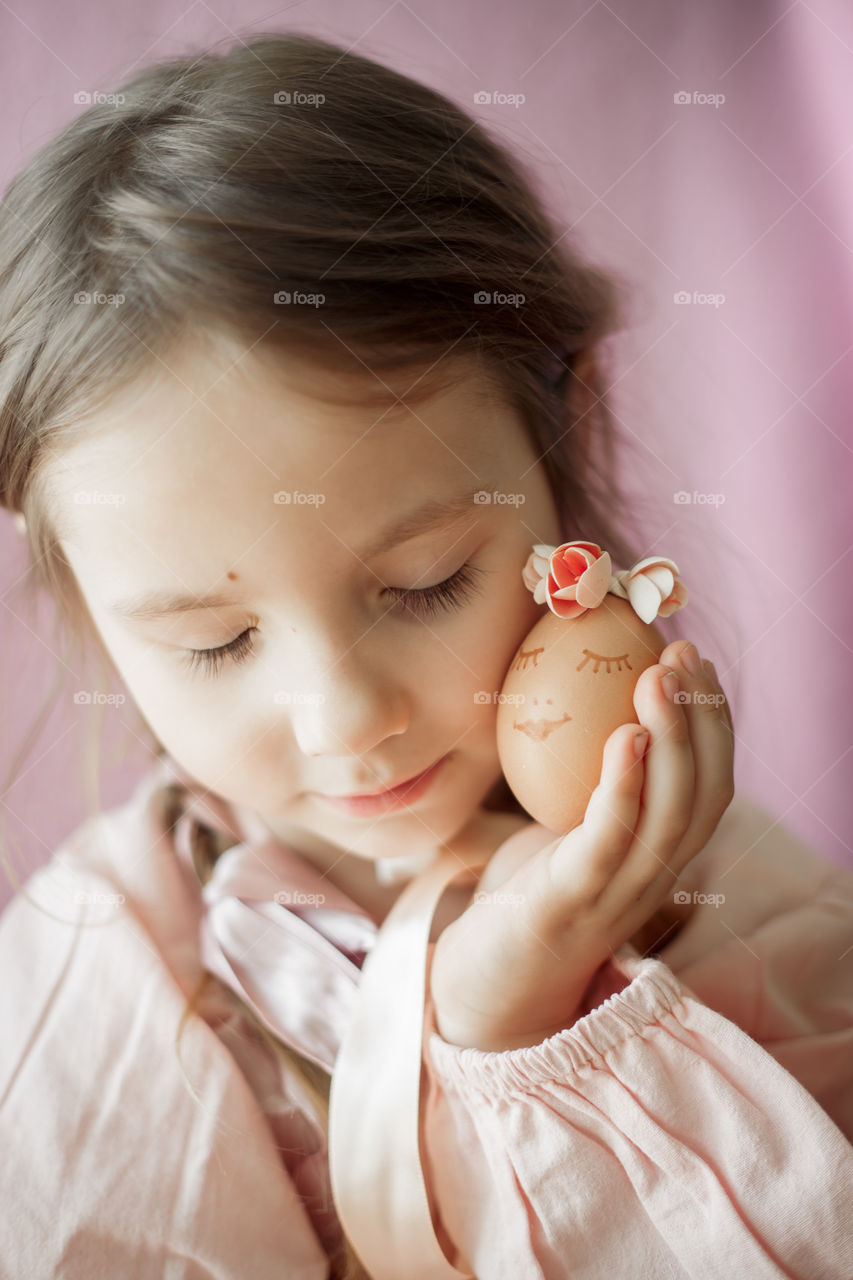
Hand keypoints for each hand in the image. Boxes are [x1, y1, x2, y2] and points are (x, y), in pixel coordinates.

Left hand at [430, 641, 733, 1050]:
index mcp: (658, 860)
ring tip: (659, 677)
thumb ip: (587, 785)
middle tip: (683, 653)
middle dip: (704, 718)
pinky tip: (625, 736)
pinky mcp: (569, 903)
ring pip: (670, 815)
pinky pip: (609, 840)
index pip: (711, 788)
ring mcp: (615, 895)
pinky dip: (624, 785)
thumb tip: (580, 699)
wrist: (485, 988)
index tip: (696, 662)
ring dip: (673, 739)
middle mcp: (652, 879)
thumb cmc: (526, 899)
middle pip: (705, 795)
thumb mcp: (566, 832)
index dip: (714, 724)